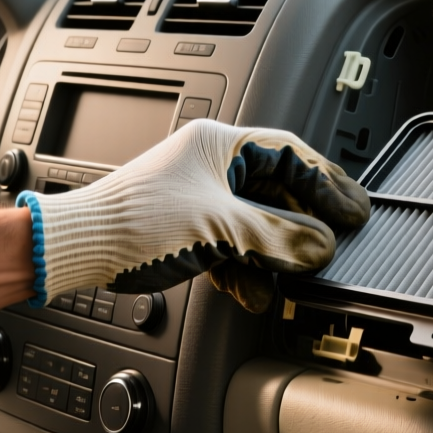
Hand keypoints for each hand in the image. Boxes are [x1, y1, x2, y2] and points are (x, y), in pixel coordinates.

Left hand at [18, 119, 368, 312]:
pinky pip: (233, 246)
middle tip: (333, 243)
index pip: (291, 154)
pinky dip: (248, 268)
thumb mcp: (219, 228)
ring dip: (276, 251)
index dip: (328, 182)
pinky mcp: (187, 231)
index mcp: (218, 143)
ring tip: (298, 272)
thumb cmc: (131, 221)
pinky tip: (258, 289)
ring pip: (257, 223)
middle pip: (277, 191)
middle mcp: (210, 166)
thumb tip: (320, 246)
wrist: (79, 248)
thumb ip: (277, 237)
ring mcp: (198, 199)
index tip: (353, 211)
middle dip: (304, 223)